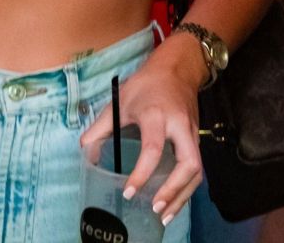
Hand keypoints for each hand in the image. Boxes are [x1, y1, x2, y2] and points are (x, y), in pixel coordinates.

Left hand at [79, 41, 204, 223]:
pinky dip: (186, 187)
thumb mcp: (120, 100)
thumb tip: (85, 151)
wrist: (176, 68)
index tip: (130, 192)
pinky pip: (196, 167)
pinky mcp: (197, 138)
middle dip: (174, 190)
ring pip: (197, 169)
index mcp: (156, 115)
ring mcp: (192, 133)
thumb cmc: (146, 84)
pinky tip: (173, 201)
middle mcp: (179, 126)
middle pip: (189, 163)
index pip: (153, 149)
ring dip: (183, 195)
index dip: (142, 173)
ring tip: (166, 215)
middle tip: (157, 208)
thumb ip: (101, 127)